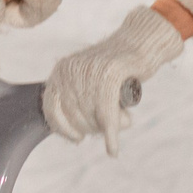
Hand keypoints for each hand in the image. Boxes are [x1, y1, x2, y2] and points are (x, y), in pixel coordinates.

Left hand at [43, 4, 184, 154]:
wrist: (141, 42)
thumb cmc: (117, 69)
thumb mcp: (89, 82)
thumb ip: (78, 102)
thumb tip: (76, 136)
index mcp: (61, 70)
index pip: (52, 108)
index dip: (63, 128)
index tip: (77, 138)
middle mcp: (71, 69)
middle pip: (75, 116)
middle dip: (93, 127)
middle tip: (111, 123)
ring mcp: (90, 69)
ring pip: (93, 116)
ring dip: (109, 127)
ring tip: (124, 119)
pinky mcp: (111, 72)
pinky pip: (107, 112)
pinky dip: (111, 133)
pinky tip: (113, 150)